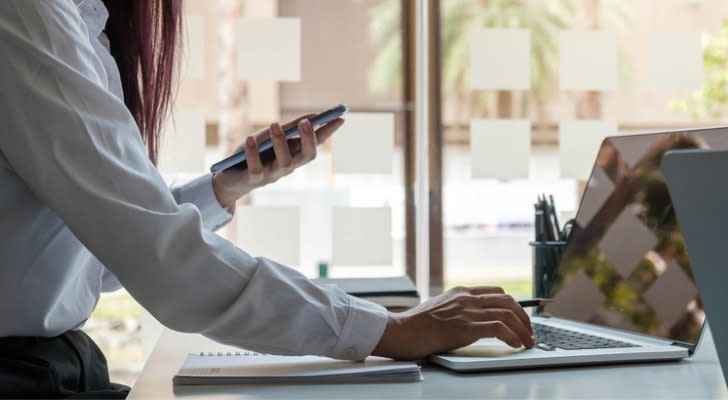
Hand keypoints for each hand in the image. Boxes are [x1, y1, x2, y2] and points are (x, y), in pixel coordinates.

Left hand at [212, 114, 344, 207]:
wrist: (229, 177)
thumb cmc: (253, 154)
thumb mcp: (269, 136)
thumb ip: (289, 128)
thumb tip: (312, 116)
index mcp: (294, 155)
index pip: (316, 143)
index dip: (328, 132)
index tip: (340, 118)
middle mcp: (287, 166)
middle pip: (307, 156)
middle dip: (308, 140)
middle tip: (306, 122)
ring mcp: (272, 175)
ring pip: (285, 163)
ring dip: (281, 143)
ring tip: (274, 125)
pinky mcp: (254, 179)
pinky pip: (256, 168)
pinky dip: (253, 153)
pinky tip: (250, 139)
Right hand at [372, 286, 534, 360]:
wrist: (401, 330)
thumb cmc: (414, 325)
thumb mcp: (438, 309)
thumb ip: (455, 309)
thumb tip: (468, 320)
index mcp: (460, 292)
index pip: (496, 292)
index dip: (514, 305)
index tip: (521, 318)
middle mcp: (466, 298)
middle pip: (507, 301)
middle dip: (524, 317)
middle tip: (529, 332)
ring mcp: (466, 311)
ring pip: (507, 313)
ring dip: (523, 329)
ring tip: (528, 341)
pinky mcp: (465, 327)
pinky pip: (498, 328)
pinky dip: (512, 336)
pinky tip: (515, 344)